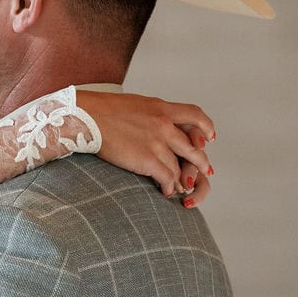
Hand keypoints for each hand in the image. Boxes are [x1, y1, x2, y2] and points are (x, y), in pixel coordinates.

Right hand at [78, 92, 215, 199]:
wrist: (88, 117)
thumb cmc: (103, 111)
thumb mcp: (135, 105)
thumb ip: (151, 114)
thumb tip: (154, 122)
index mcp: (162, 108)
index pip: (195, 115)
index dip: (206, 127)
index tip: (209, 139)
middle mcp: (165, 125)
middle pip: (193, 147)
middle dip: (200, 162)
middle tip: (205, 171)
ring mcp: (157, 143)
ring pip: (179, 167)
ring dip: (181, 180)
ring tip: (180, 187)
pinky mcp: (148, 160)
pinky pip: (167, 178)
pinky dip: (169, 187)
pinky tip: (166, 191)